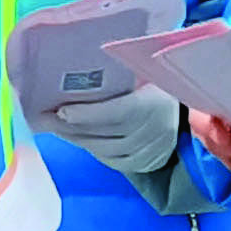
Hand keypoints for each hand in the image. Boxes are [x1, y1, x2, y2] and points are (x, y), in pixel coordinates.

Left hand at [33, 81, 180, 178]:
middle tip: (45, 119)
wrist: (185, 96)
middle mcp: (157, 130)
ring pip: (107, 151)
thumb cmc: (152, 76)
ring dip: (78, 140)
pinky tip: (78, 139)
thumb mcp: (138, 68)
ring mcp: (154, 149)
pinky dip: (93, 151)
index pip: (118, 113)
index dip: (88, 114)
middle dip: (72, 128)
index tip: (61, 110)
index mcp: (156, 102)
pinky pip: (114, 162)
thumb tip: (71, 72)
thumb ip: (113, 72)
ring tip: (56, 128)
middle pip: (106, 135)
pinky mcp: (149, 162)